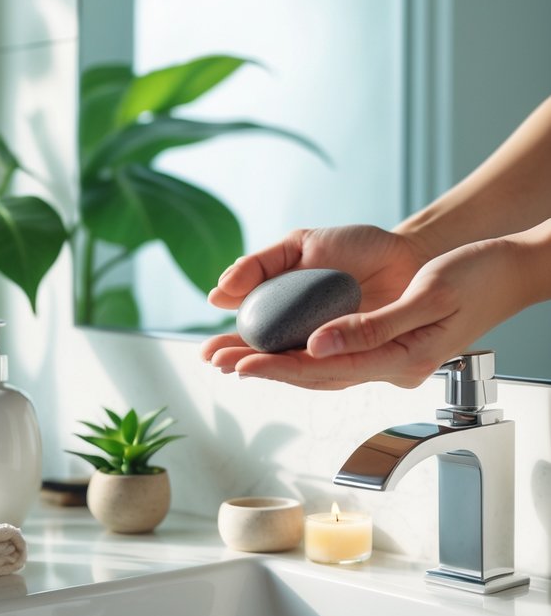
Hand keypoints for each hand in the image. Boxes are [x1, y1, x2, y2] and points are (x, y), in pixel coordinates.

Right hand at [201, 224, 426, 381]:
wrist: (406, 253)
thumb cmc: (355, 249)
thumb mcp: (299, 246)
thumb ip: (260, 265)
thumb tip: (219, 293)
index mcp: (284, 311)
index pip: (250, 335)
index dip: (229, 345)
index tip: (209, 351)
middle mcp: (304, 337)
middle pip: (268, 357)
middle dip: (241, 361)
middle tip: (220, 362)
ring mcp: (332, 350)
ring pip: (297, 368)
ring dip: (270, 369)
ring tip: (243, 367)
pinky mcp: (361, 358)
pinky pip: (335, 367)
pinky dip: (313, 367)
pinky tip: (290, 365)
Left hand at [204, 236, 527, 389]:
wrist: (509, 271)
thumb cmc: (476, 276)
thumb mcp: (426, 296)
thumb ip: (371, 328)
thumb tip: (318, 346)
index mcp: (402, 360)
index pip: (325, 370)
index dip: (278, 367)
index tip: (240, 364)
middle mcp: (393, 367)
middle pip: (316, 374)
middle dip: (264, 367)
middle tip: (216, 360)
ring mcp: (392, 359)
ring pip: (322, 367)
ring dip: (276, 361)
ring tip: (232, 356)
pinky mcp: (389, 345)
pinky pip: (336, 354)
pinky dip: (302, 351)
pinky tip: (278, 346)